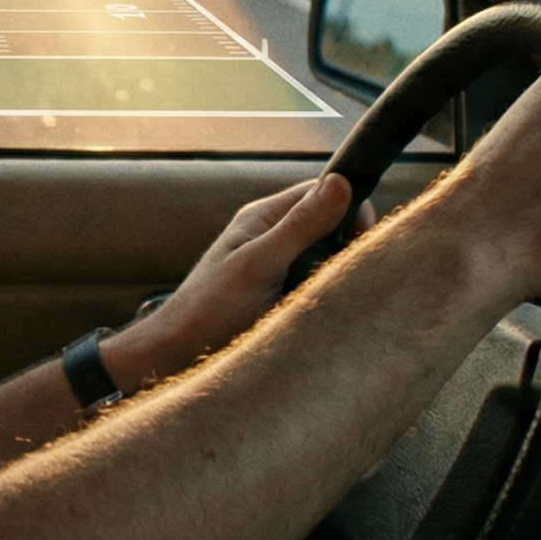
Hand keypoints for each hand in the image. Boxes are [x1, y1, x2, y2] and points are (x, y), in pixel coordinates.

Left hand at [103, 176, 374, 388]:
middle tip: (341, 276)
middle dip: (345, 247)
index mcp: (264, 219)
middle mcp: (273, 239)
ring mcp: (278, 270)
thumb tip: (341, 183)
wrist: (178, 356)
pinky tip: (320, 316)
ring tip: (324, 300)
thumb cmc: (208, 307)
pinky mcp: (282, 300)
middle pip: (330, 227)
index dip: (350, 209)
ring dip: (334, 278)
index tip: (362, 240)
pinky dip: (324, 299)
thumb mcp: (259, 263)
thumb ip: (299, 226)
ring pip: (326, 262)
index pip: (322, 192)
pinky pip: (317, 290)